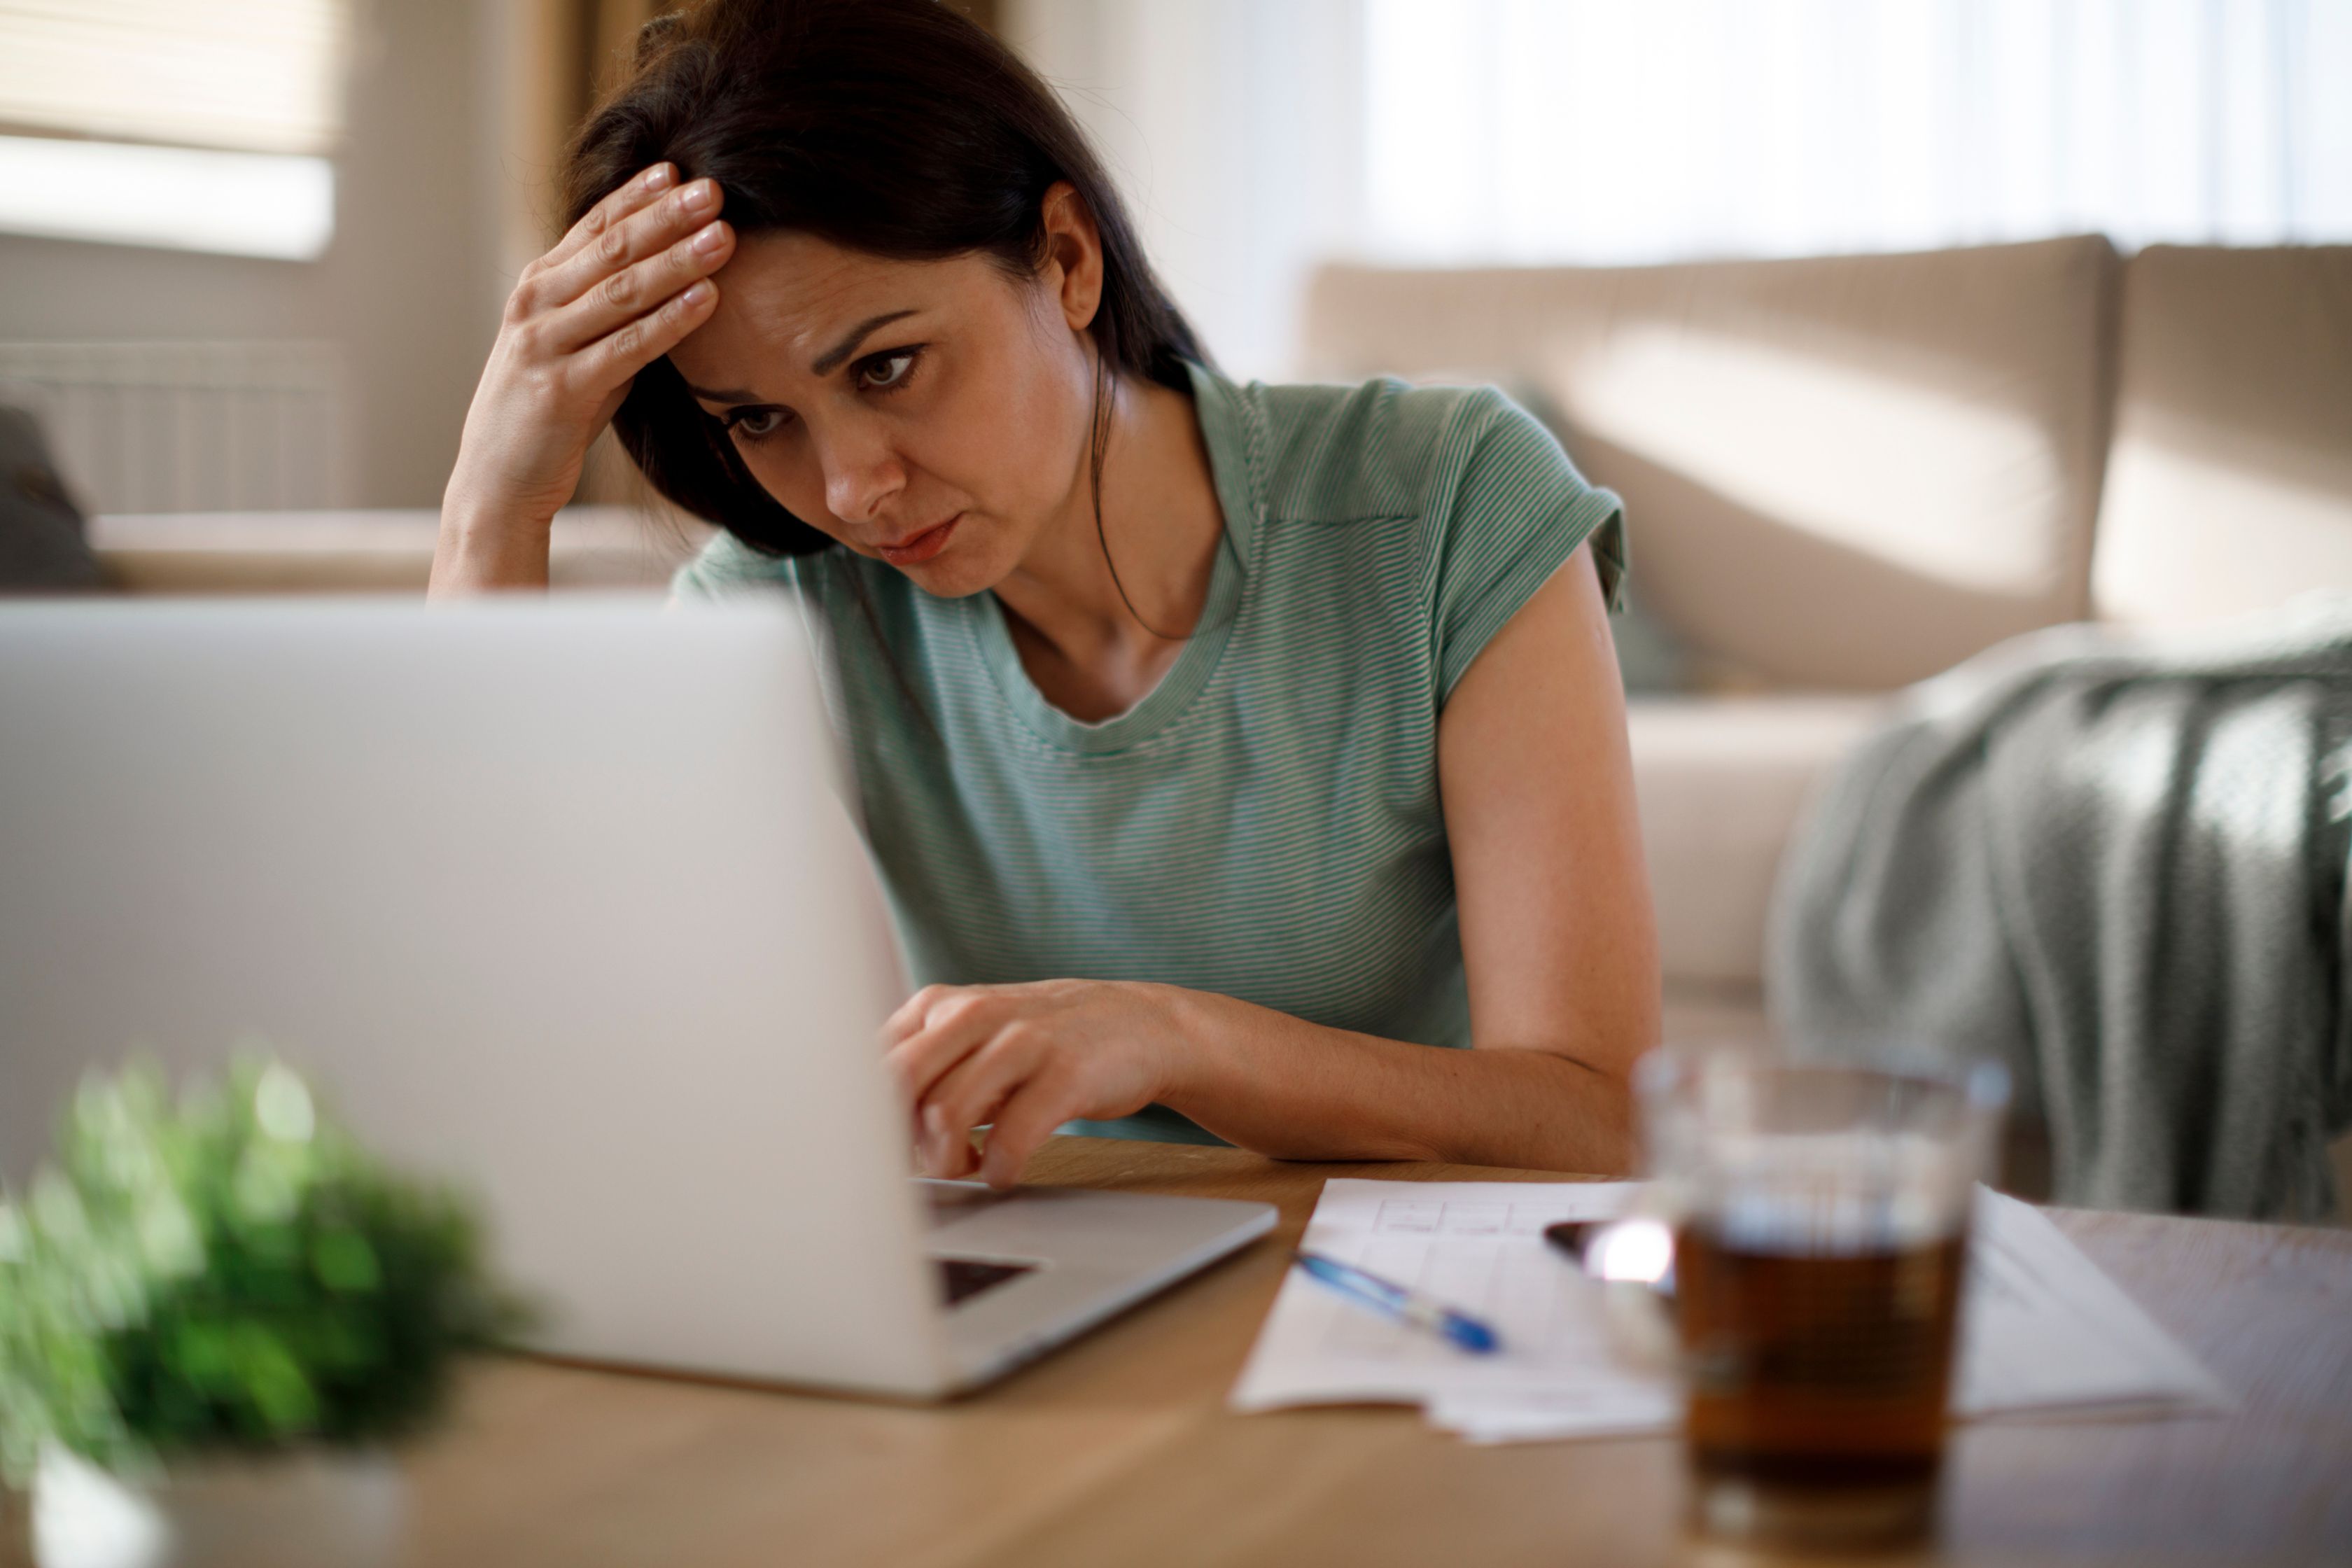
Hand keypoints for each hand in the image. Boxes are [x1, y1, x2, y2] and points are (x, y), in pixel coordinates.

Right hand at [435, 163, 734, 586]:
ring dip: (676, 261)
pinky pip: (626, 348)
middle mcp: (535, 305)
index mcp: (539, 287)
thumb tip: (668, 278)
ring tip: (724, 237)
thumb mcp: (577, 348)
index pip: (593, 227)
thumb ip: (611, 313)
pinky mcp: (561, 389)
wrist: (497, 482)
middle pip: (610, 249)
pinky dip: (668, 321)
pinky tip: (707, 299)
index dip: (637, 196)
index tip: (680, 170)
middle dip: (665, 216)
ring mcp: (544, 344)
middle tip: (714, 189)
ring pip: (620, 291)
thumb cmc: (547, 415)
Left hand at [883, 980, 1193, 1187]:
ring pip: (946, 1113)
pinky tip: (1004, 1168)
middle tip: (923, 1161)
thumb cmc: (1042, 1044)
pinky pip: (1013, 1136)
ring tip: (969, 1164)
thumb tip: (857, 1130)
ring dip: (947, 1161)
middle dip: (898, 1141)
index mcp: (937, 1006)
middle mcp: (973, 1014)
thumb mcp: (972, 1038)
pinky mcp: (1064, 1074)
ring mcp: (1021, 1041)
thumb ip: (919, 1067)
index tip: (875, 1152)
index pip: (870, 1065)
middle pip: (897, 1084)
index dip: (862, 1120)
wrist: (1141, 1025)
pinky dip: (999, 1167)